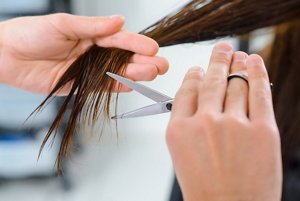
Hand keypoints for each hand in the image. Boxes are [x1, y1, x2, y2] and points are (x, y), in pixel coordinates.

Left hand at [0, 13, 167, 93]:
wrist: (8, 57)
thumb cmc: (30, 34)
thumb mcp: (62, 24)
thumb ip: (92, 26)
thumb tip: (118, 21)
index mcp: (91, 34)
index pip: (120, 39)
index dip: (137, 43)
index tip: (152, 47)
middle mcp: (93, 52)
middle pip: (124, 57)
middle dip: (144, 61)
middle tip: (160, 64)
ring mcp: (89, 70)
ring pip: (118, 73)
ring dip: (135, 74)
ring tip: (151, 74)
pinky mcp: (82, 85)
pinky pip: (104, 87)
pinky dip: (117, 88)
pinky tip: (130, 86)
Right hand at [166, 43, 281, 200]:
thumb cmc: (205, 188)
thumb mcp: (182, 153)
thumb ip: (187, 122)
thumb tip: (199, 95)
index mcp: (179, 129)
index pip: (188, 89)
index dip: (195, 75)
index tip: (199, 69)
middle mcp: (204, 122)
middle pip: (211, 80)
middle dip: (217, 60)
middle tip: (221, 49)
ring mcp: (233, 125)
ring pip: (235, 83)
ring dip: (237, 65)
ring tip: (238, 55)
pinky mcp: (262, 130)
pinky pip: (259, 91)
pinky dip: (257, 72)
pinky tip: (254, 61)